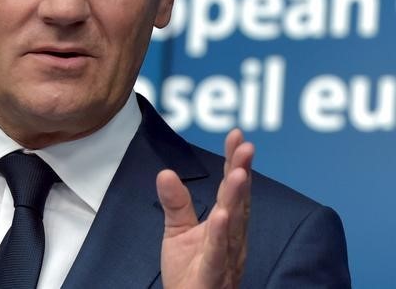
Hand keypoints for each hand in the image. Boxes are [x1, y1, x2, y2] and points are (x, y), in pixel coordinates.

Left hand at [157, 129, 253, 288]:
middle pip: (238, 201)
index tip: (237, 135)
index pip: (231, 188)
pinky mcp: (214, 275)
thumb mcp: (177, 231)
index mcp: (225, 224)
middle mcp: (232, 237)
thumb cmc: (189, 272)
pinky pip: (218, 253)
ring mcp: (227, 256)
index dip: (234, 162)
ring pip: (234, 225)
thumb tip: (165, 172)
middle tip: (245, 146)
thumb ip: (175, 203)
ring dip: (236, 199)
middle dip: (242, 172)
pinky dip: (221, 234)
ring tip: (238, 173)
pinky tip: (222, 216)